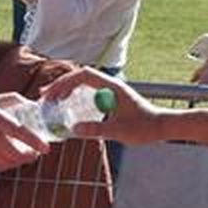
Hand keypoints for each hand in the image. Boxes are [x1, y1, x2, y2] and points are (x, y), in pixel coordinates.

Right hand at [0, 96, 49, 170]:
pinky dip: (11, 164)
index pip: (20, 132)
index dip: (35, 141)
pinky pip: (2, 167)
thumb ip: (13, 99)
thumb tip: (32, 104)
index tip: (47, 147)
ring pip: (12, 162)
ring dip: (23, 159)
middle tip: (38, 149)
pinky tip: (13, 157)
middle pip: (19, 154)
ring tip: (27, 152)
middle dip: (32, 154)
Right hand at [40, 68, 167, 143]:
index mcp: (112, 87)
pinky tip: (67, 104)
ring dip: (66, 89)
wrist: (163, 127)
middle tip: (44, 96)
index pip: (84, 75)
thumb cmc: (145, 128)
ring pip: (83, 83)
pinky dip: (75, 95)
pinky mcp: (111, 98)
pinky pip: (88, 91)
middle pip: (80, 77)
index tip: (52, 94)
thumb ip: (96, 130)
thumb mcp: (119, 131)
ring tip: (51, 99)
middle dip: (61, 85)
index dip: (65, 82)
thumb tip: (73, 129)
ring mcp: (111, 90)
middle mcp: (110, 85)